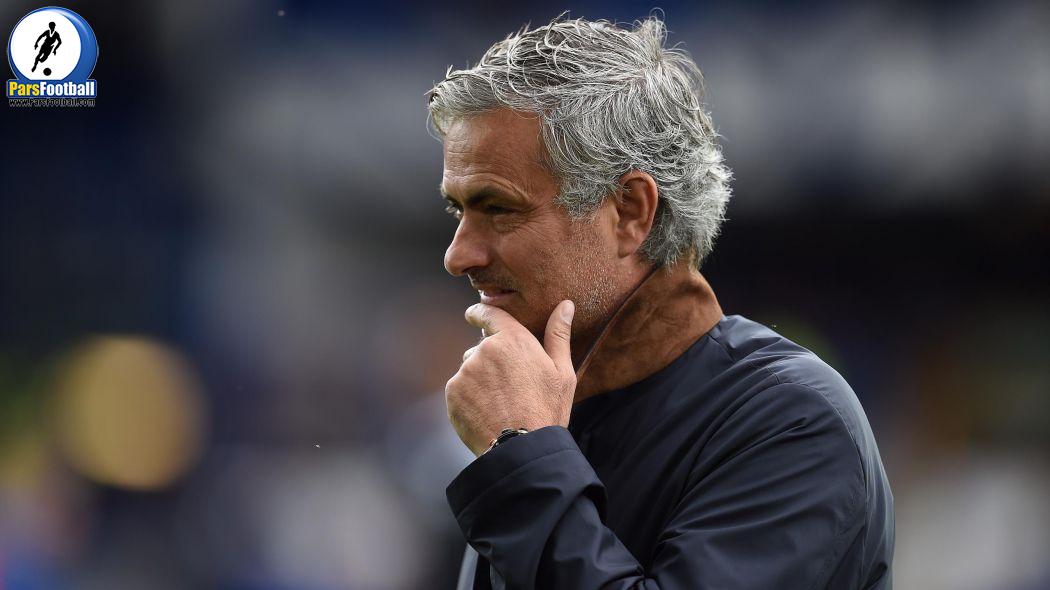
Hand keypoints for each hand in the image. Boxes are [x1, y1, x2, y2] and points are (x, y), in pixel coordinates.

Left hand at [446, 300, 575, 455]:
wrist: (521, 448)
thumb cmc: (547, 410)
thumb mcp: (562, 372)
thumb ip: (559, 334)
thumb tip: (566, 305)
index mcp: (513, 340)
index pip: (488, 314)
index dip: (479, 312)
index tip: (473, 314)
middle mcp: (485, 350)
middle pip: (481, 348)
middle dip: (490, 361)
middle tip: (510, 387)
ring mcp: (466, 371)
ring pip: (470, 370)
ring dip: (480, 380)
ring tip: (500, 404)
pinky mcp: (453, 392)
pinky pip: (460, 389)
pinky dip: (469, 398)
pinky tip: (487, 412)